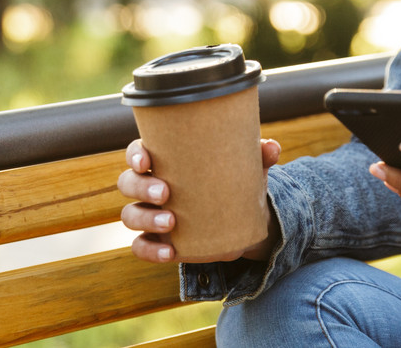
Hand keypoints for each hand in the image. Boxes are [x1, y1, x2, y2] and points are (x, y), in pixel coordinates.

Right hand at [118, 137, 282, 263]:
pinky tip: (170, 252)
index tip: (147, 160)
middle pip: (128, 182)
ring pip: (130, 215)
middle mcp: (150, 186)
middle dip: (141, 187)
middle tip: (166, 193)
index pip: (137, 151)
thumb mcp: (248, 168)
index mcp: (165, 160)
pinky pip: (140, 247)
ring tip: (171, 222)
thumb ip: (259, 156)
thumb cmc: (235, 181)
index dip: (135, 154)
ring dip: (145, 218)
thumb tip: (272, 148)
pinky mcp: (156, 241)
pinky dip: (151, 250)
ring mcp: (150, 215)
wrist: (243, 221)